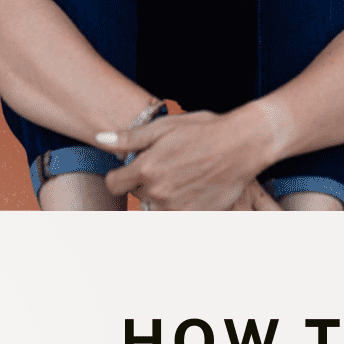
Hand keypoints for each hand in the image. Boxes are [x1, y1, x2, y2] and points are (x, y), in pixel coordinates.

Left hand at [97, 108, 278, 211]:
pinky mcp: (195, 216)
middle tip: (167, 166)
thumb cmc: (204, 131)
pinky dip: (179, 206)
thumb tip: (100, 139)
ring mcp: (177, 208)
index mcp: (147, 169)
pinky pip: (176, 216)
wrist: (243, 145)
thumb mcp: (165, 127)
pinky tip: (192, 189)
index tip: (132, 169)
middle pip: (137, 195)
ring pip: (155, 207)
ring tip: (181, 177)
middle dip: (145, 183)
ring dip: (162, 197)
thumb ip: (130, 138)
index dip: (121, 175)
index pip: (114, 184)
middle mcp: (159, 192)